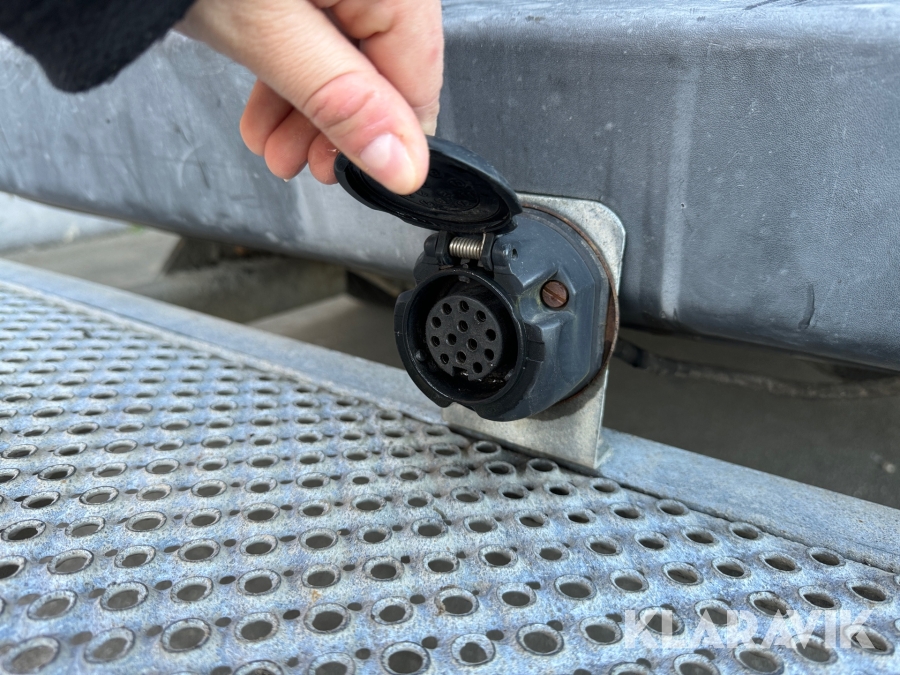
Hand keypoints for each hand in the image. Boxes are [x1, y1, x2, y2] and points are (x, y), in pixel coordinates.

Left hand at [178, 0, 442, 194]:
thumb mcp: (269, 35)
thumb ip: (343, 102)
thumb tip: (403, 165)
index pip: (418, 84)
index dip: (385, 142)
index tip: (352, 178)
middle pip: (382, 73)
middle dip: (336, 129)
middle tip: (301, 165)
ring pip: (348, 59)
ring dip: (309, 110)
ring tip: (274, 147)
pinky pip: (318, 33)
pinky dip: (292, 75)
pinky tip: (268, 111)